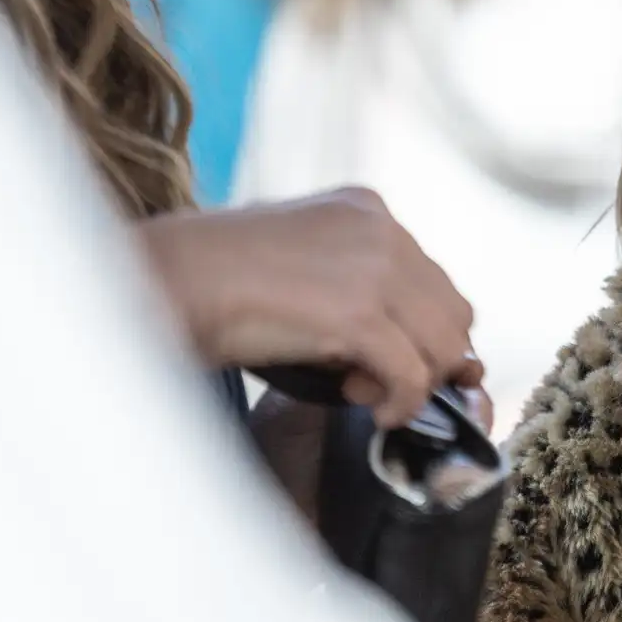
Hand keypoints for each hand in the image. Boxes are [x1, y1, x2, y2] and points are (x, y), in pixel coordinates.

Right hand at [138, 188, 484, 426]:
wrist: (168, 281)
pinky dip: (403, 402)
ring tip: (363, 391)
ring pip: (444, 343)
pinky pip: (414, 372)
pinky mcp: (357, 313)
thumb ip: (356, 284)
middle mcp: (382, 229)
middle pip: (453, 311)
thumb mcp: (303, 263)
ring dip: (415, 381)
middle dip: (428, 357)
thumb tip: (411, 346)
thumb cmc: (218, 282)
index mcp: (368, 210)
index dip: (420, 331)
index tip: (382, 360)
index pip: (434, 279)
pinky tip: (375, 411)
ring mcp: (373, 268)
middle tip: (372, 380)